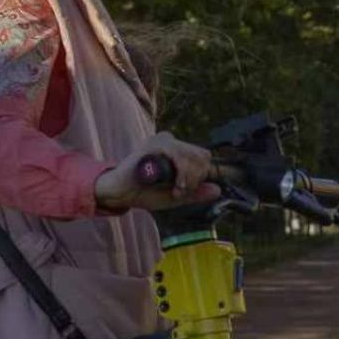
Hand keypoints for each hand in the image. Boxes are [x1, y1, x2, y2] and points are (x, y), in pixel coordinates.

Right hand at [94, 132, 220, 211]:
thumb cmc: (145, 192)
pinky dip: (182, 175)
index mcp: (176, 150)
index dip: (201, 175)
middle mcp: (170, 141)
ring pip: (193, 156)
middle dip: (197, 178)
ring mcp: (161, 141)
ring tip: (176, 191)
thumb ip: (196, 193)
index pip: (203, 156)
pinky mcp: (153, 145)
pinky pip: (179, 156)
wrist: (119, 193)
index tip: (187, 190)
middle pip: (202, 155)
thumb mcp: (176, 196)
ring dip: (189, 179)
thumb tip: (218, 190)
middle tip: (181, 192)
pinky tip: (174, 186)